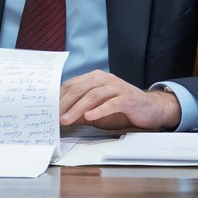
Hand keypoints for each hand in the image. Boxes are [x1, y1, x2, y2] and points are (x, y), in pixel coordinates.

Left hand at [59, 70, 180, 130]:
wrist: (149, 108)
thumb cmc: (121, 107)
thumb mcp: (97, 107)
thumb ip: (81, 108)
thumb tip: (60, 116)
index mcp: (95, 78)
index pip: (72, 84)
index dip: (59, 96)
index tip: (48, 108)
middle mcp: (105, 79)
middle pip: (80, 88)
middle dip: (65, 103)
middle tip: (55, 116)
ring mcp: (117, 87)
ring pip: (93, 95)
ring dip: (77, 108)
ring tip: (67, 119)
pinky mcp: (127, 98)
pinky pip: (111, 103)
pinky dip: (99, 110)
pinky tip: (89, 116)